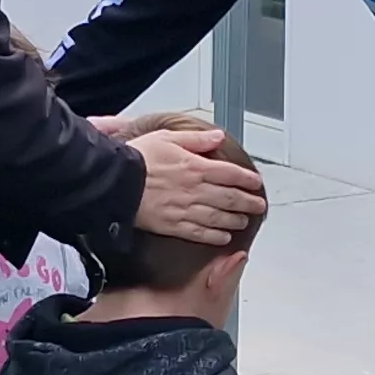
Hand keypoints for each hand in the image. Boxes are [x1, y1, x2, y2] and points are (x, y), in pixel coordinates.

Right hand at [128, 125, 265, 245]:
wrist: (116, 183)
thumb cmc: (138, 159)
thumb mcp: (167, 138)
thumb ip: (196, 139)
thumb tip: (217, 137)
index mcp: (196, 167)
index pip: (231, 174)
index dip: (247, 179)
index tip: (256, 183)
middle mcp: (196, 190)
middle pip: (231, 198)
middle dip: (248, 202)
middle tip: (259, 205)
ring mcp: (186, 210)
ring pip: (219, 217)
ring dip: (236, 219)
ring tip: (245, 220)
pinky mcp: (174, 226)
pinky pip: (201, 234)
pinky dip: (215, 236)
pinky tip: (224, 238)